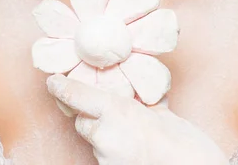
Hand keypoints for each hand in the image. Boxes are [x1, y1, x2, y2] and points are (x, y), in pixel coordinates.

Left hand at [47, 73, 227, 164]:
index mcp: (117, 110)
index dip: (62, 87)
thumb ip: (148, 104)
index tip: (52, 81)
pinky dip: (115, 152)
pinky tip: (133, 151)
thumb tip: (143, 96)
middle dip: (91, 115)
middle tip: (109, 111)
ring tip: (130, 136)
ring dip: (105, 134)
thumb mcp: (166, 116)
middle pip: (83, 120)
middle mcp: (106, 134)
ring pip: (95, 141)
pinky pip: (106, 157)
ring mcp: (106, 158)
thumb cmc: (185, 146)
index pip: (77, 96)